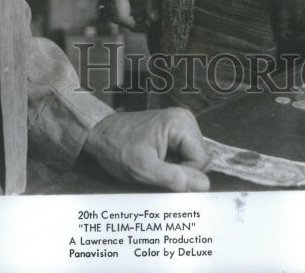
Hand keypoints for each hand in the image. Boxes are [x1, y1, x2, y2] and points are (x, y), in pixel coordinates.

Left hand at [83, 108, 210, 191]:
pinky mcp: (174, 129)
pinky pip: (185, 153)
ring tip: (155, 164)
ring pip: (194, 158)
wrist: (100, 134)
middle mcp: (185, 118)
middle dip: (182, 171)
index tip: (161, 174)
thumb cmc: (118, 149)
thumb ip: (175, 179)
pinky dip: (173, 162)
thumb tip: (205, 186)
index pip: (203, 161)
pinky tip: (156, 159)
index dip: (185, 175)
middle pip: (201, 158)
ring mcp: (180, 122)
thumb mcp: (144, 170)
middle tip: (157, 169)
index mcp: (180, 123)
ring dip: (177, 167)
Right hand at [92, 0, 158, 30]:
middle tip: (147, 17)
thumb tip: (154, 19)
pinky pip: (108, 1)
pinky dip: (119, 3)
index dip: (135, 26)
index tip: (148, 27)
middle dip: (132, 20)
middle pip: (115, 16)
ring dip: (125, 12)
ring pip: (111, 9)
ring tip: (141, 5)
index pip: (122, 17)